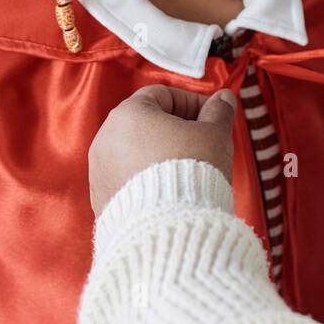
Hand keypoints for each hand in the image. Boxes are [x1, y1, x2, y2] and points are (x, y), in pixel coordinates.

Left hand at [88, 85, 237, 217]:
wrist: (168, 228)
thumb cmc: (191, 172)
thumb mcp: (214, 135)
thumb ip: (219, 112)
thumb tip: (223, 99)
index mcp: (129, 113)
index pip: (163, 95)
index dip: (192, 103)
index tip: (212, 118)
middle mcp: (105, 138)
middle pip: (146, 123)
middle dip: (177, 131)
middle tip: (203, 145)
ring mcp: (99, 171)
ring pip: (135, 152)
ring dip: (161, 155)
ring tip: (189, 172)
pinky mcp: (101, 199)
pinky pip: (127, 180)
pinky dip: (147, 180)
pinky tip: (171, 193)